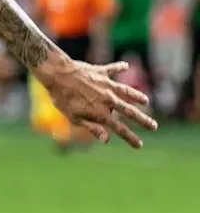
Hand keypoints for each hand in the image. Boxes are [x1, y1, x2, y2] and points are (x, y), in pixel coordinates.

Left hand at [34, 54, 156, 148]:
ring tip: (145, 101)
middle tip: (154, 126)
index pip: (119, 129)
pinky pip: (113, 69)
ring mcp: (106, 85)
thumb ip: (92, 128)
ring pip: (126, 91)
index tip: (140, 145)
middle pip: (130, 112)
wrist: (58, 74)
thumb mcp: (74, 118)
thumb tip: (107, 140)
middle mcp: (108, 99)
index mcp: (101, 112)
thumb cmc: (62, 98)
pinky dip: (119, 67)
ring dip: (137, 96)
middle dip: (143, 120)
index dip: (130, 138)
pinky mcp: (101, 72)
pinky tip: (126, 66)